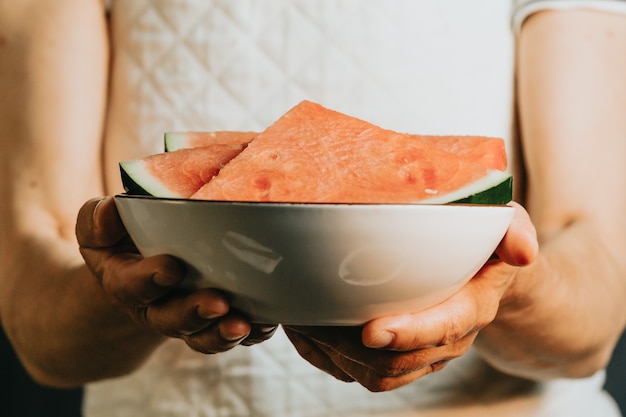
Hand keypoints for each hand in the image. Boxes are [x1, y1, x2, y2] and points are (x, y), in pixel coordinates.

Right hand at [76, 196, 276, 353]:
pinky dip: (252, 332)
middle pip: (172, 320)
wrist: (144, 264)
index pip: (132, 288)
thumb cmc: (124, 238)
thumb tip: (110, 210)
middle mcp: (157, 308)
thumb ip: (98, 219)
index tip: (171, 268)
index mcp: (126, 284)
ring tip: (244, 324)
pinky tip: (268, 320)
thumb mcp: (101, 227)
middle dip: (194, 313)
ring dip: (223, 332)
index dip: (150, 280)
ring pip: (204, 336)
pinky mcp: (217, 320)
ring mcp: (189, 318)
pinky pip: (233, 333)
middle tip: (218, 304)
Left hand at [284, 202, 537, 391]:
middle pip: (398, 362)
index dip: (409, 334)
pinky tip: (308, 328)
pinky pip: (361, 373)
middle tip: (312, 318)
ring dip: (335, 354)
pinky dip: (330, 357)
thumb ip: (513, 229)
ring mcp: (421, 353)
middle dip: (352, 347)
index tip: (371, 330)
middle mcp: (445, 340)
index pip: (443, 329)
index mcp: (470, 307)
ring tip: (303, 321)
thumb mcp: (505, 223)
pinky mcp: (398, 357)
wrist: (482, 272)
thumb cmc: (485, 241)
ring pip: (375, 374)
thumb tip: (523, 250)